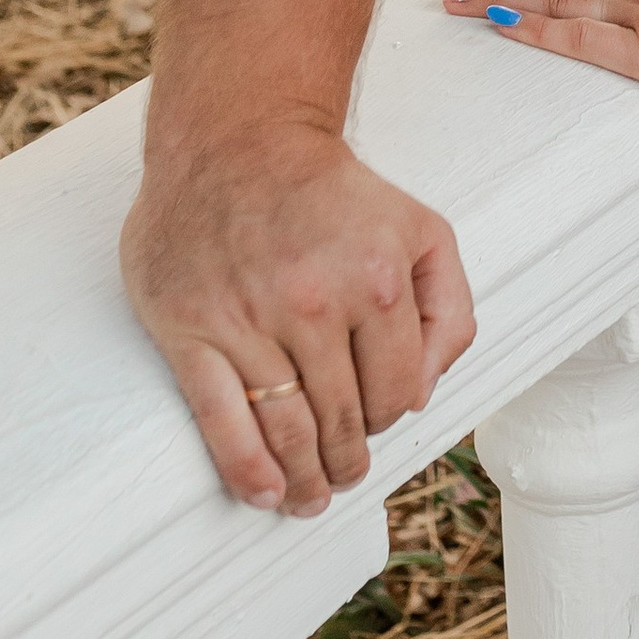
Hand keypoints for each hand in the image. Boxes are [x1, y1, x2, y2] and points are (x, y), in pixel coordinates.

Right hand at [121, 124, 474, 517]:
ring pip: (287, 430)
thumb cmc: (332, 192)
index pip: (398, 390)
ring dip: (304, 479)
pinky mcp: (191, 329)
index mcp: (377, 278)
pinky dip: (246, 470)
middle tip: (343, 477)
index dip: (391, 414)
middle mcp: (314, 301)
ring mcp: (248, 318)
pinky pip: (221, 420)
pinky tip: (263, 492)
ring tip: (309, 498)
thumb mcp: (422, 229)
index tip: (378, 418)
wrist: (236, 140)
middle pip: (343, 419)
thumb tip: (425, 392)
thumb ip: (448, 308)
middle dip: (348, 461)